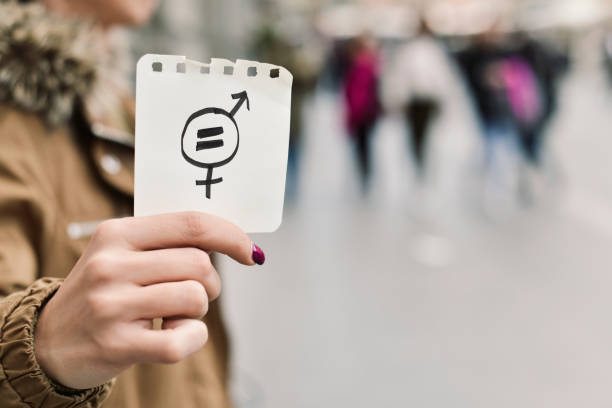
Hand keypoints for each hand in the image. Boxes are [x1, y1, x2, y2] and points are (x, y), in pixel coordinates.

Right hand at [34, 212, 261, 389]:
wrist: (50, 341)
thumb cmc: (104, 292)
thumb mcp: (123, 255)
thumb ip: (168, 243)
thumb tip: (233, 240)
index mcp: (116, 233)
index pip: (190, 224)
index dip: (230, 235)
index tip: (250, 251)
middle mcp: (110, 265)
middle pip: (200, 264)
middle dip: (210, 284)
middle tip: (191, 295)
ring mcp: (110, 305)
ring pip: (195, 298)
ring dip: (197, 311)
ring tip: (171, 315)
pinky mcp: (116, 344)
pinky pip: (182, 340)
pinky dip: (191, 340)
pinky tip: (173, 336)